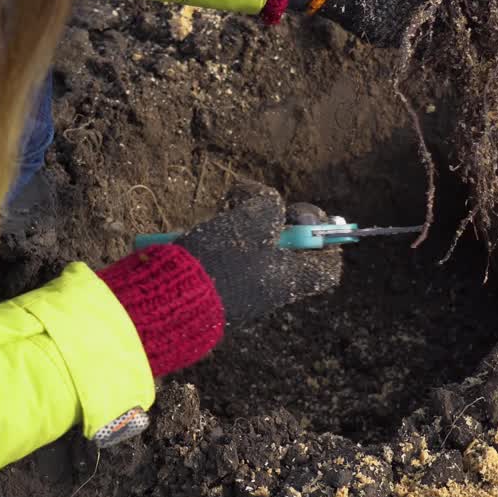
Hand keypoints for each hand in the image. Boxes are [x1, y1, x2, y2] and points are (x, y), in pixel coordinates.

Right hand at [177, 183, 342, 322]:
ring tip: (227, 213)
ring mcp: (244, 292)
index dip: (324, 238)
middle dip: (278, 222)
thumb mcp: (253, 220)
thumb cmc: (219, 260)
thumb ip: (269, 204)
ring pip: (258, 251)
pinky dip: (225, 240)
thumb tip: (263, 201)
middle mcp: (272, 290)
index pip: (329, 266)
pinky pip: (232, 259)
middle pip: (291, 252)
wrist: (168, 296)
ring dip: (247, 226)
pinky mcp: (218, 288)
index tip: (305, 218)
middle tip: (260, 208)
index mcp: (291, 280)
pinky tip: (209, 228)